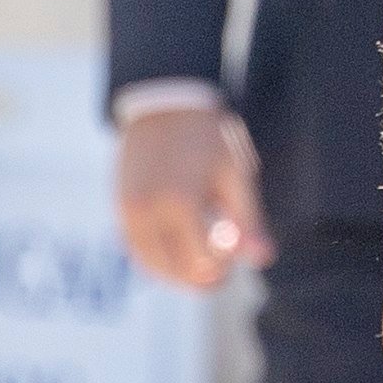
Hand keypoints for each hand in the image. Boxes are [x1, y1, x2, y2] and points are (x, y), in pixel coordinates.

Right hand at [114, 99, 273, 287]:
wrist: (164, 105)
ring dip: (177, 274)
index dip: (224, 266)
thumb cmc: (207, 139)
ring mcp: (128, 211)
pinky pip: (136, 249)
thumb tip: (264, 260)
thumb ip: (249, 221)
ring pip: (151, 266)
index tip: (235, 249)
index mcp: (181, 202)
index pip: (203, 264)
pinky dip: (156, 259)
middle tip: (222, 268)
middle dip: (201, 278)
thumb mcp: (235, 174)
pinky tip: (178, 249)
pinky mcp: (119, 208)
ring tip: (200, 259)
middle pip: (174, 272)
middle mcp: (148, 211)